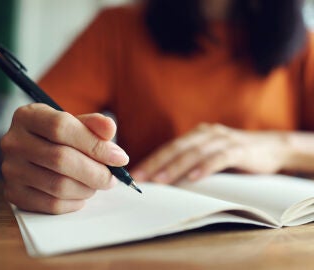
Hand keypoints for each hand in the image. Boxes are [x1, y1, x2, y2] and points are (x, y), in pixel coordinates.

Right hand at [1, 103, 128, 213]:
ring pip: (58, 185)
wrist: (35, 152)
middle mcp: (13, 142)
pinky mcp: (13, 193)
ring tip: (96, 183)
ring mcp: (10, 170)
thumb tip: (110, 128)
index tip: (119, 158)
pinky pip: (51, 204)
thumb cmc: (59, 137)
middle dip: (95, 172)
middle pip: (61, 159)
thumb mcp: (75, 124)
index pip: (61, 128)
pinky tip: (82, 194)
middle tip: (112, 178)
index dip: (95, 145)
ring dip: (87, 188)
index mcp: (28, 116)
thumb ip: (94, 124)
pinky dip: (74, 203)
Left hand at [131, 123, 290, 183]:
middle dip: (157, 164)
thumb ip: (191, 160)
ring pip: (194, 153)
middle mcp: (207, 133)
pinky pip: (219, 158)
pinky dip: (205, 168)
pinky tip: (193, 179)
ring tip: (161, 181)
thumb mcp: (210, 154)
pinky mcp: (239, 149)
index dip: (152, 160)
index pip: (170, 147)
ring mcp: (223, 139)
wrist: (271, 148)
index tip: (136, 174)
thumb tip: (165, 177)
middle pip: (177, 148)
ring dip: (176, 167)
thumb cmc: (235, 154)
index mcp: (197, 134)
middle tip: (141, 178)